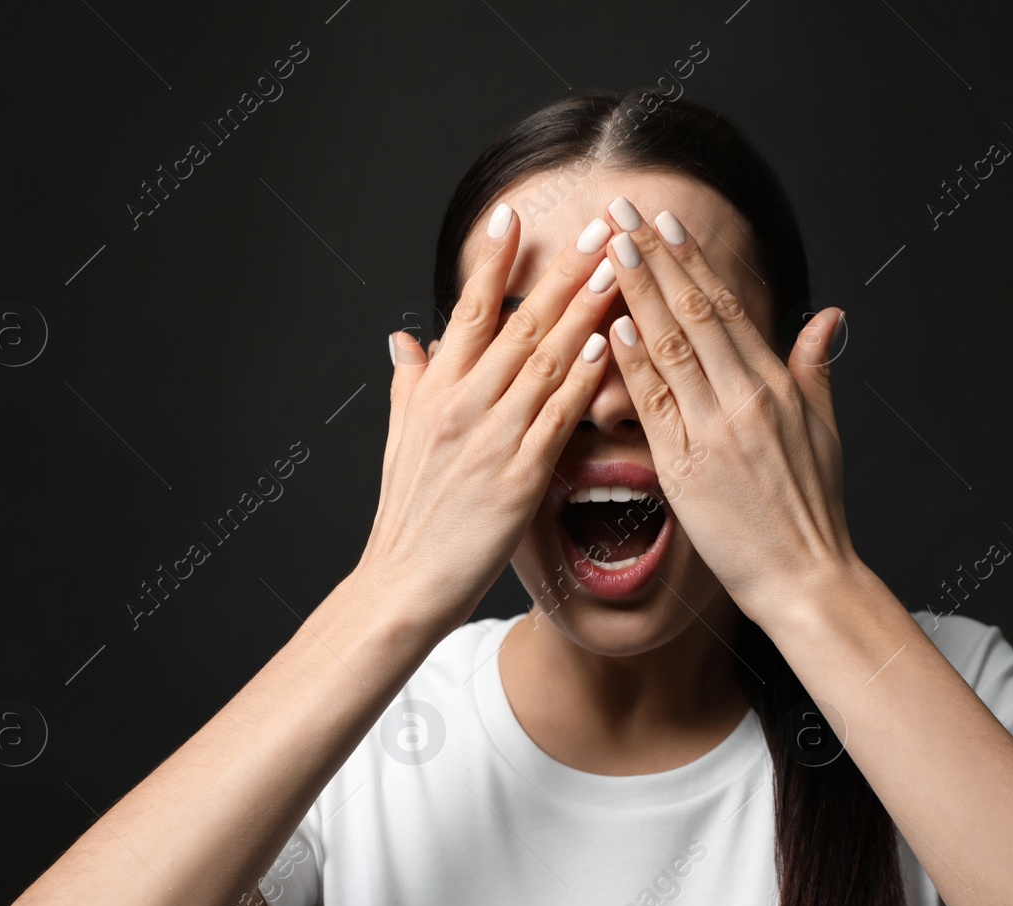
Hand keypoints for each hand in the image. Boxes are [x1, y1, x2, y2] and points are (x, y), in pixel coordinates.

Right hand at [357, 206, 620, 632]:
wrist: (402, 583)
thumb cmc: (407, 515)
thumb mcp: (397, 438)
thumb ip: (407, 383)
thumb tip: (401, 338)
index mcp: (433, 390)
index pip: (468, 312)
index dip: (492, 262)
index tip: (515, 216)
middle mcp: (461, 404)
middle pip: (519, 325)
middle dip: (561, 272)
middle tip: (596, 227)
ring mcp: (491, 438)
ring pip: (544, 361)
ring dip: (584, 311)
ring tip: (614, 268)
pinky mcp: (519, 477)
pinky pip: (557, 418)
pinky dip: (582, 380)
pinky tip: (606, 345)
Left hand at [596, 196, 858, 624]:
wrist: (806, 577)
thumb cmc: (813, 510)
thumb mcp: (826, 430)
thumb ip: (817, 368)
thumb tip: (827, 314)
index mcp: (776, 385)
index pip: (728, 308)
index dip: (692, 261)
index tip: (665, 223)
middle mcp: (746, 398)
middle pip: (694, 313)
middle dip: (654, 259)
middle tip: (622, 214)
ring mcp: (716, 431)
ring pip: (671, 347)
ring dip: (637, 293)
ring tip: (608, 249)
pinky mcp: (687, 468)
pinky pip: (655, 404)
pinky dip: (633, 363)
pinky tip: (610, 327)